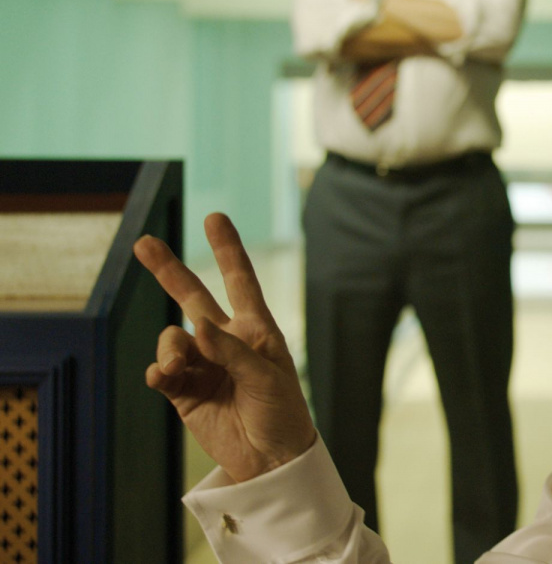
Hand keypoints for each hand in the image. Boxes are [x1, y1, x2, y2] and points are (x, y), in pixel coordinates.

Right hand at [135, 212, 316, 482]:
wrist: (270, 460)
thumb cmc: (282, 412)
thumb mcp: (266, 376)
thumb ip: (232, 350)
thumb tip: (196, 326)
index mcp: (255, 330)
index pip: (240, 281)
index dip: (227, 249)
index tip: (215, 217)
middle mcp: (225, 341)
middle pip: (192, 296)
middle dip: (168, 270)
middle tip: (143, 243)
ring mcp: (202, 364)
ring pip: (172, 339)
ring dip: (170, 348)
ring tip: (178, 367)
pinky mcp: (183, 392)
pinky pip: (162, 371)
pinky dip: (159, 371)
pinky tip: (164, 377)